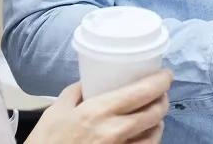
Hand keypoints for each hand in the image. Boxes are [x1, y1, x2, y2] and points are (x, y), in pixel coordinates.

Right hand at [24, 71, 171, 143]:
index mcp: (99, 111)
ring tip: (154, 113)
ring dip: (158, 121)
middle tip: (160, 92)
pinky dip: (150, 139)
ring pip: (155, 133)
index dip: (161, 81)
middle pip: (155, 112)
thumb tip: (89, 83)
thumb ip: (75, 93)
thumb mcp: (56, 111)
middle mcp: (115, 130)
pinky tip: (146, 134)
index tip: (166, 75)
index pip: (142, 92)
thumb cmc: (47, 141)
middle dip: (163, 99)